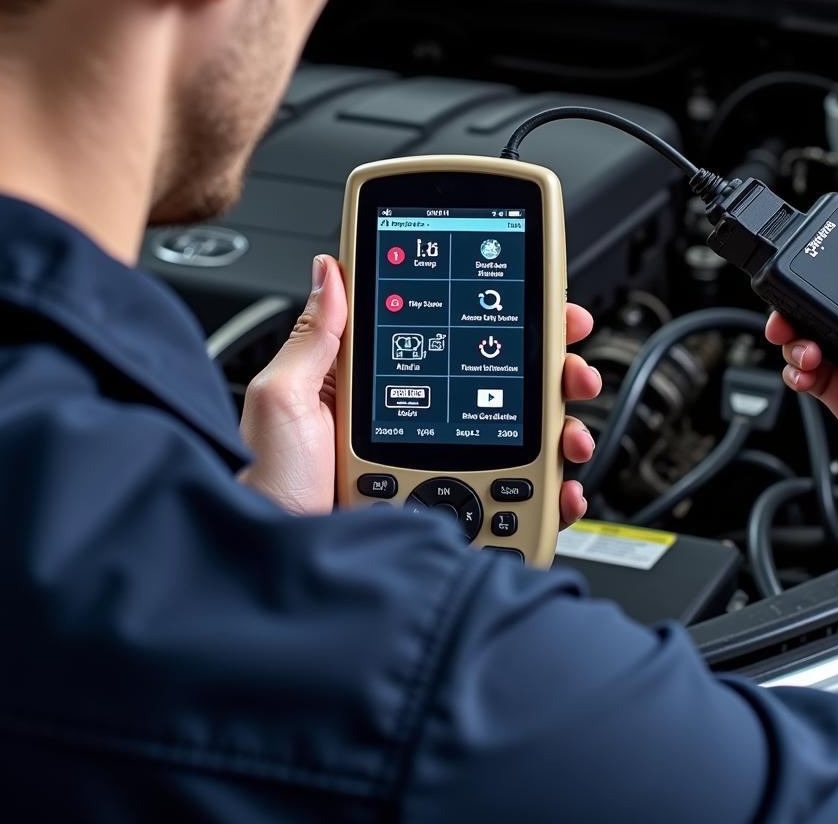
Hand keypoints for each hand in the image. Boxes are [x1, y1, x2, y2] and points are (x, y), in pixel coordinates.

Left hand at [241, 255, 602, 522]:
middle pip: (499, 388)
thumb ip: (314, 339)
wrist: (278, 570)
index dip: (500, 320)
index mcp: (380, 390)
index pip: (451, 341)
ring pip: (517, 439)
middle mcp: (417, 425)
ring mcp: (438, 469)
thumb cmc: (268, 486)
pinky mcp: (452, 513)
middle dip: (549, 372)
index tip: (540, 306)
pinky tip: (561, 483)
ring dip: (560, 428)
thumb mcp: (282, 399)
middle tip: (570, 369)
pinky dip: (550, 490)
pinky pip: (514, 498)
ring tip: (568, 432)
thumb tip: (331, 268)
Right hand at [766, 190, 837, 475]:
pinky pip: (801, 370)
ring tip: (804, 348)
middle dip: (792, 303)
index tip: (808, 259)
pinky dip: (795, 369)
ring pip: (802, 333)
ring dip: (791, 338)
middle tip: (787, 310)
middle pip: (818, 296)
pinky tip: (807, 370)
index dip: (828, 257)